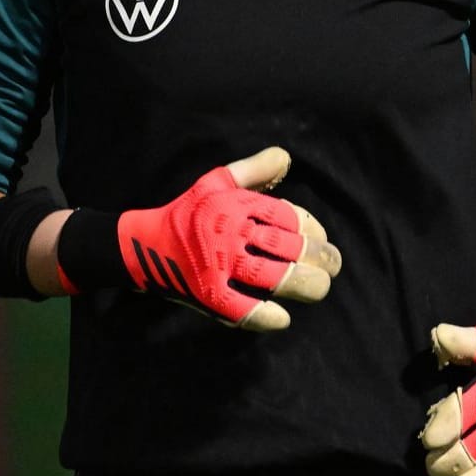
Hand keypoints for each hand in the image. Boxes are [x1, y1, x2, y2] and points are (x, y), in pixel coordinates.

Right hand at [115, 146, 342, 330]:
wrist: (141, 245)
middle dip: (318, 257)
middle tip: (334, 266)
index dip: (312, 229)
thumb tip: (286, 157)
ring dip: (302, 284)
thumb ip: (253, 170)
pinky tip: (283, 319)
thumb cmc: (186, 212)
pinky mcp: (206, 293)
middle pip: (285, 247)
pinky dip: (263, 316)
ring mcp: (217, 264)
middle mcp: (228, 233)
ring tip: (321, 288)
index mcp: (235, 205)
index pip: (286, 217)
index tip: (321, 240)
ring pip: (271, 276)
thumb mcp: (216, 181)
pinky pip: (240, 308)